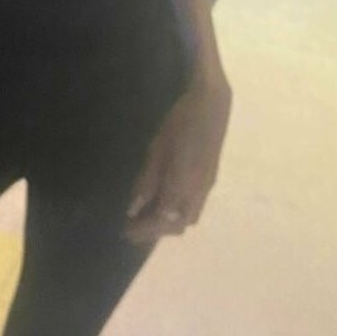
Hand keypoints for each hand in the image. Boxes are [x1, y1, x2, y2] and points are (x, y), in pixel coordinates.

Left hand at [122, 76, 231, 242]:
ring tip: (146, 218)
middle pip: (177, 225)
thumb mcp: (156, 150)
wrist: (211, 104)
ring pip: (189, 219)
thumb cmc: (178, 122)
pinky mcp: (210, 180)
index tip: (125, 231)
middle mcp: (198, 193)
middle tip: (132, 227)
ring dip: (167, 224)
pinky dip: (178, 214)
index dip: (143, 230)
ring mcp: (207, 187)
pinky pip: (195, 208)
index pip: (162, 220)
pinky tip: (165, 204)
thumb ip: (147, 182)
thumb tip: (133, 209)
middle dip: (154, 231)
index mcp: (183, 185)